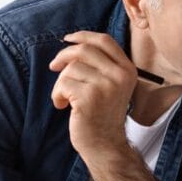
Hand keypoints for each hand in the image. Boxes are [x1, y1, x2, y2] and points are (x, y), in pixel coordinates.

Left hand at [50, 31, 137, 154]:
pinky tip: (64, 106)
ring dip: (61, 83)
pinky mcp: (90, 97)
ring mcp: (106, 86)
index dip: (83, 36)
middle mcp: (120, 75)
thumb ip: (100, 65)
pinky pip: (63, 84)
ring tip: (65, 98)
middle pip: (84, 50)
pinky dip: (57, 95)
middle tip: (54, 67)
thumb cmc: (102, 114)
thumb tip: (72, 44)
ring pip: (71, 68)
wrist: (105, 144)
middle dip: (63, 56)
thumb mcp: (110, 86)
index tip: (67, 39)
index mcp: (127, 70)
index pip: (104, 41)